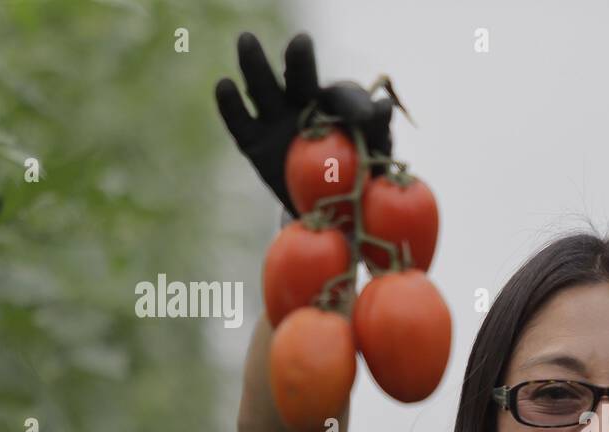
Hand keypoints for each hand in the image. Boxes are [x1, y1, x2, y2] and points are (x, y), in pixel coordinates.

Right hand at [215, 32, 393, 217]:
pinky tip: (224, 85)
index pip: (342, 97)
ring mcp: (275, 120)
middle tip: (301, 44)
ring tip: (248, 42)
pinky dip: (230, 105)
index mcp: (337, 106)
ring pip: (264, 88)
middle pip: (300, 78)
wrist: (330, 212)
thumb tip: (383, 105)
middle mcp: (303, 103)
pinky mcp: (253, 142)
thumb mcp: (375, 160)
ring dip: (255, 64)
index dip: (351, 103)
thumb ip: (377, 133)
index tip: (364, 115)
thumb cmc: (359, 179)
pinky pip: (239, 122)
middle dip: (300, 61)